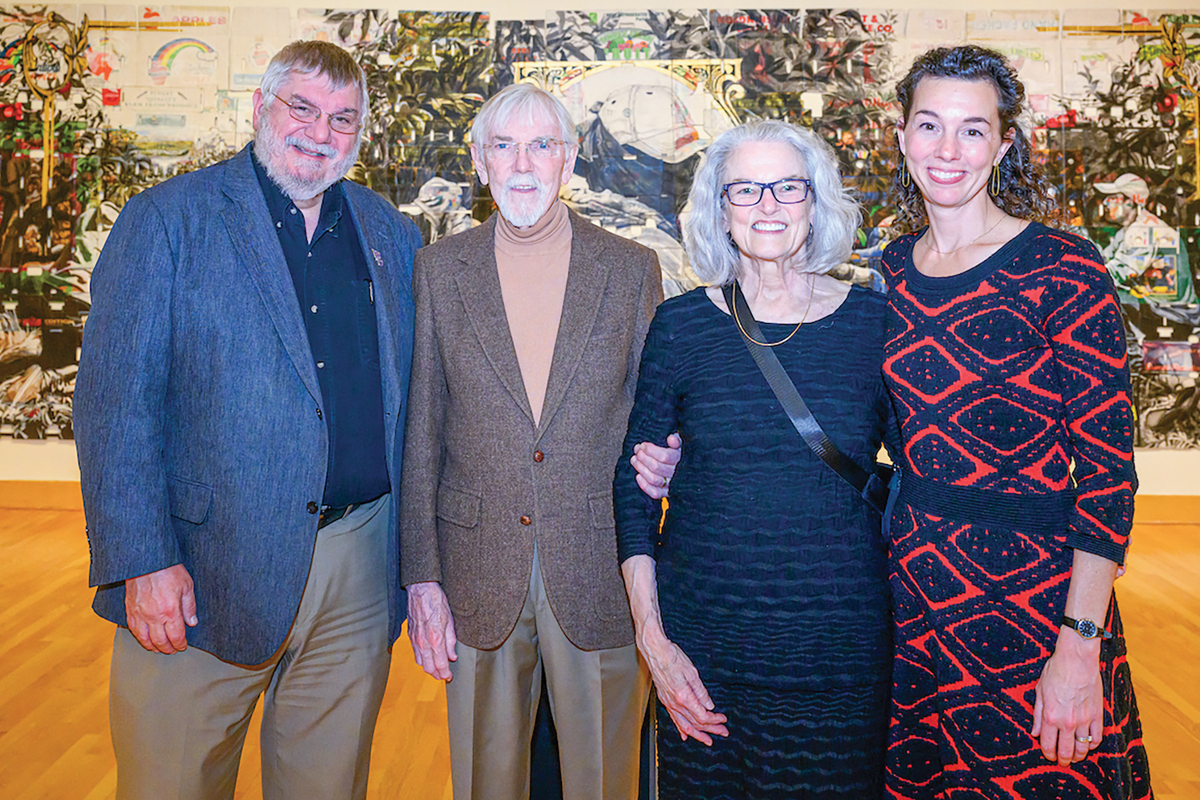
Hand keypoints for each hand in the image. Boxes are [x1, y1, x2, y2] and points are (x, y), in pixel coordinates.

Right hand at [124, 564, 197, 653]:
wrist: (147, 559)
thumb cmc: (168, 570)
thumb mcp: (187, 586)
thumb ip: (190, 607)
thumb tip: (192, 622)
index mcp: (170, 611)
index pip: (176, 636)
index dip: (180, 644)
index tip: (182, 646)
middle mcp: (153, 616)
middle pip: (160, 641)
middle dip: (167, 648)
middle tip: (172, 650)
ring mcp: (140, 614)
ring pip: (144, 638)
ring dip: (152, 646)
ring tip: (158, 649)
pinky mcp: (130, 609)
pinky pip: (132, 629)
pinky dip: (139, 637)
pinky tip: (144, 638)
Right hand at [406, 581, 457, 680]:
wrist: (421, 590)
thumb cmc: (437, 602)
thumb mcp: (450, 621)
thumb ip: (451, 641)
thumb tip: (452, 656)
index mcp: (436, 639)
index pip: (440, 665)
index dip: (445, 674)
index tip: (449, 677)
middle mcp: (423, 643)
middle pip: (429, 668)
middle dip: (437, 675)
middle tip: (444, 676)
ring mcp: (415, 640)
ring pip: (420, 663)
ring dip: (429, 668)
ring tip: (437, 669)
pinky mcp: (410, 636)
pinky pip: (415, 654)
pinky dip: (422, 659)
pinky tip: (428, 658)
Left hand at [632, 433, 681, 499]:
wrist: (692, 473)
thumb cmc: (682, 455)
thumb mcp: (683, 445)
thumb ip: (678, 441)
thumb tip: (671, 438)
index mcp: (681, 460)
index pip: (664, 456)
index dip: (650, 450)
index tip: (643, 445)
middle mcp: (677, 474)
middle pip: (656, 467)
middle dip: (643, 458)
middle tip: (637, 451)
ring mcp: (672, 485)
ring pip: (653, 479)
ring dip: (641, 469)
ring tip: (634, 460)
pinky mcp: (667, 493)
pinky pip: (655, 493)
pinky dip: (644, 486)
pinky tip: (638, 476)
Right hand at [639, 631, 727, 744]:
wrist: (655, 652)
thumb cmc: (672, 658)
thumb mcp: (692, 673)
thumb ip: (701, 692)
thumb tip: (709, 704)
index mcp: (683, 696)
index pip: (702, 716)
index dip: (714, 720)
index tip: (723, 719)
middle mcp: (675, 703)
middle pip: (695, 723)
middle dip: (710, 729)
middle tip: (722, 732)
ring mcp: (668, 702)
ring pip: (684, 725)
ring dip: (697, 734)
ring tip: (707, 740)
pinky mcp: (664, 700)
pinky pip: (674, 719)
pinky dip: (681, 728)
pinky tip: (685, 734)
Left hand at [1031, 631, 1103, 764]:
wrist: (1077, 659)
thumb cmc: (1056, 672)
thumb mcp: (1039, 692)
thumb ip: (1037, 715)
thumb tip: (1035, 733)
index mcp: (1050, 716)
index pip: (1048, 744)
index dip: (1048, 754)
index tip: (1049, 756)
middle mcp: (1067, 722)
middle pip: (1067, 750)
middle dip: (1064, 759)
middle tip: (1063, 762)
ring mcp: (1085, 719)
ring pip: (1083, 747)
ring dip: (1079, 755)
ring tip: (1076, 757)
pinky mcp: (1098, 715)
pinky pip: (1097, 737)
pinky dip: (1093, 744)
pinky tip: (1089, 744)